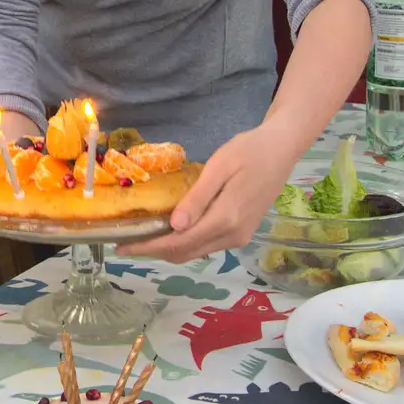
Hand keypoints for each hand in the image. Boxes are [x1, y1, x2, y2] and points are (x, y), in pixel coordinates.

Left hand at [117, 123, 303, 263]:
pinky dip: (184, 242)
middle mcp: (233, 236)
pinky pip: (206, 245)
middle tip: (125, 241)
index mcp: (226, 219)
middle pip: (184, 253)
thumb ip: (198, 198)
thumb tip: (174, 226)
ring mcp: (239, 237)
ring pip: (195, 252)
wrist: (282, 149)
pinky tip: (169, 229)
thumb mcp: (220, 167)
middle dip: (153, 251)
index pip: (179, 242)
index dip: (148, 247)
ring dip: (168, 248)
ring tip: (142, 235)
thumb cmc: (249, 151)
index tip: (122, 245)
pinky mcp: (241, 233)